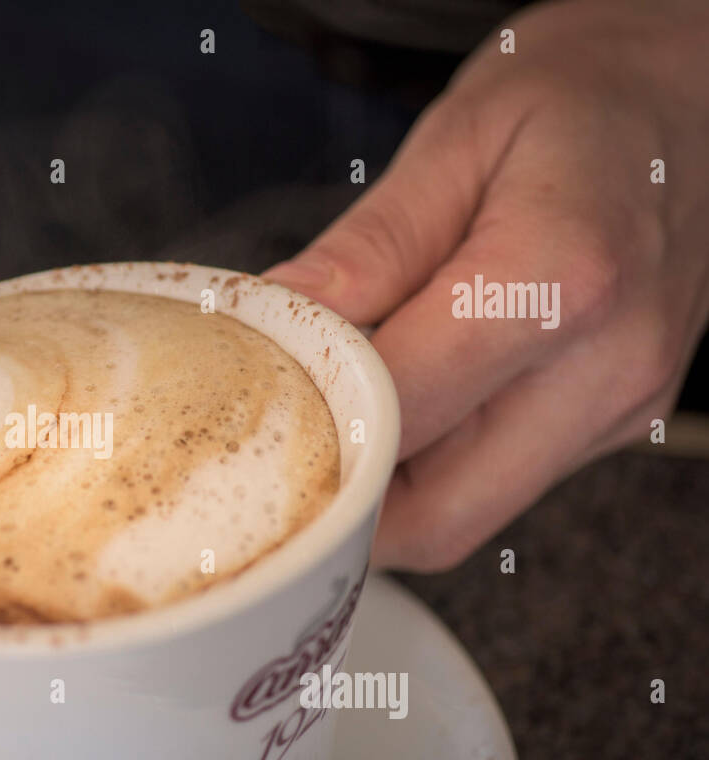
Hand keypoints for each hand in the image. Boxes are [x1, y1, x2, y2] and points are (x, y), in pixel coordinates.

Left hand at [265, 0, 708, 571]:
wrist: (703, 84)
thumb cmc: (588, 90)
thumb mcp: (459, 138)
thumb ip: (365, 250)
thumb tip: (276, 327)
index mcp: (559, 282)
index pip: (396, 411)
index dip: (308, 423)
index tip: (251, 399)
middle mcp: (606, 369)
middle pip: (437, 520)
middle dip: (339, 505)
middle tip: (275, 446)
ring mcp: (621, 405)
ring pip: (466, 519)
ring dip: (379, 496)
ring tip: (330, 417)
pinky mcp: (619, 416)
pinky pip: (499, 485)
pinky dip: (428, 469)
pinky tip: (396, 406)